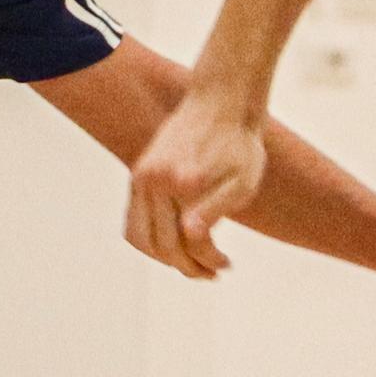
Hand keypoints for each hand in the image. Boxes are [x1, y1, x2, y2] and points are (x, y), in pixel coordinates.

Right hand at [126, 92, 267, 281]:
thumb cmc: (239, 144)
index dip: (209, 260)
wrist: (220, 104)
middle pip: (162, 245)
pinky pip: (133, 222)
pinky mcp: (137, 175)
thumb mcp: (243, 179)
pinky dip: (149, 240)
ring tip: (190, 264)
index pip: (190, 242)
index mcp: (183, 182)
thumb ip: (217, 207)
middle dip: (187, 266)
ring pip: (139, 238)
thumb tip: (189, 234)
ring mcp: (142, 177)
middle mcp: (155, 180)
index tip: (226, 265)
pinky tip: (173, 244)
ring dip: (163, 259)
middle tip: (211, 273)